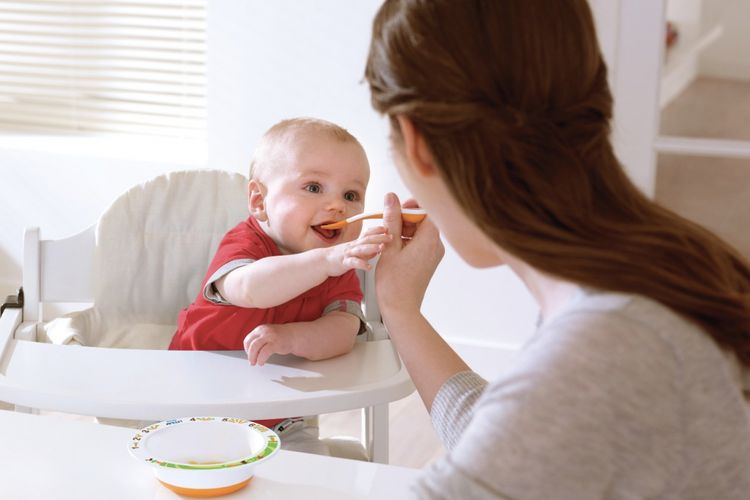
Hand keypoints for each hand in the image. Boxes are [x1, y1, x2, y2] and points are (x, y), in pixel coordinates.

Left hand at [243, 323, 295, 365]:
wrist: (294, 336)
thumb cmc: (280, 337)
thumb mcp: (267, 334)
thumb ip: (258, 339)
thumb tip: (249, 351)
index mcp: (260, 329)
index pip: (248, 339)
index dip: (246, 349)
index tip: (249, 355)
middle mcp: (264, 331)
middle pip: (250, 344)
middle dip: (249, 354)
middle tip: (251, 361)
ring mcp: (270, 336)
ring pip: (255, 347)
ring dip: (253, 357)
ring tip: (255, 363)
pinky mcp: (275, 343)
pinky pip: (264, 352)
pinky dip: (261, 359)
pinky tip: (262, 362)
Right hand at [324, 226, 391, 275]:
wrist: (323, 261)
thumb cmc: (341, 256)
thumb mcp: (356, 251)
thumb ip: (368, 250)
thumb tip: (380, 247)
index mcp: (357, 243)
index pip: (368, 233)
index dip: (377, 230)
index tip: (388, 228)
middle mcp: (353, 246)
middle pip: (367, 239)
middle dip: (379, 237)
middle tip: (390, 237)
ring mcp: (348, 253)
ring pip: (360, 249)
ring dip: (371, 248)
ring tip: (381, 248)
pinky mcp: (344, 262)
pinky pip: (353, 263)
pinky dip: (361, 264)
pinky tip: (368, 267)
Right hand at [376, 192, 443, 314]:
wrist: (401, 307)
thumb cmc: (394, 282)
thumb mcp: (389, 245)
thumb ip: (392, 219)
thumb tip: (391, 197)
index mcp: (429, 240)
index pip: (426, 210)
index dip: (410, 206)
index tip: (395, 210)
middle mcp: (436, 246)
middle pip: (424, 220)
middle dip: (405, 219)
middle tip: (388, 226)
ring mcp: (434, 254)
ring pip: (421, 232)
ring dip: (404, 230)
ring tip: (388, 240)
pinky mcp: (429, 261)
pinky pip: (420, 243)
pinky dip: (407, 241)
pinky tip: (394, 249)